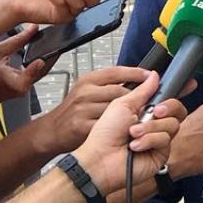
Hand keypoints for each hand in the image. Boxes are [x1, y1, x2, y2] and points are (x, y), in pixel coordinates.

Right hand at [0, 26, 46, 110]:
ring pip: (41, 71)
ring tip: (43, 41)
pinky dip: (36, 63)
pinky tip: (34, 52)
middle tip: (51, 35)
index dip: (48, 50)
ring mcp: (24, 90)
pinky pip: (35, 74)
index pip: (42, 64)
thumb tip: (32, 29)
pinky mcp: (23, 89)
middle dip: (49, 51)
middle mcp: (24, 88)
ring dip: (43, 56)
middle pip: (45, 67)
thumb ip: (17, 41)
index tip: (50, 39)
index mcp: (18, 82)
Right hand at [35, 65, 151, 153]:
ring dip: (129, 114)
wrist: (52, 131)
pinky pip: (108, 125)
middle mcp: (85, 92)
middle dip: (135, 98)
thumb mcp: (87, 90)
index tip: (150, 76)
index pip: (116, 72)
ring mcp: (84, 109)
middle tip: (147, 102)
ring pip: (116, 109)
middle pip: (120, 91)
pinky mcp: (83, 126)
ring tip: (136, 116)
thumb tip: (136, 79)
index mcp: (88, 80)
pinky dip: (118, 127)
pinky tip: (123, 128)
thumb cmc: (73, 111)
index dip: (135, 73)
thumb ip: (108, 85)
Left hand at [72, 74, 185, 194]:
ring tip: (133, 134)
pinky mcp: (161, 154)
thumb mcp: (122, 105)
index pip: (167, 98)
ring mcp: (158, 139)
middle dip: (166, 107)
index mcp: (144, 110)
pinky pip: (165, 140)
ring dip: (150, 127)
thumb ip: (142, 91)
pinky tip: (136, 146)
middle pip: (177, 110)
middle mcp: (154, 124)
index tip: (190, 84)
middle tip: (153, 111)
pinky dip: (149, 140)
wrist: (101, 159)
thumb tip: (154, 76)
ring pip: (172, 124)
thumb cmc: (105, 134)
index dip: (180, 91)